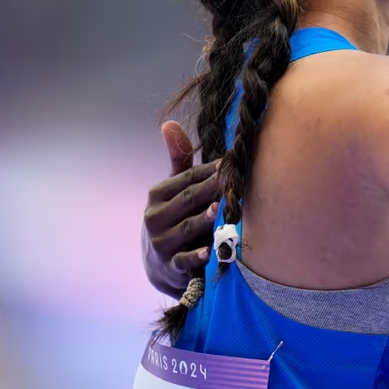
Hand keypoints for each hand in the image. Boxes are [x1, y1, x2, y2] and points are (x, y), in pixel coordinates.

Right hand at [143, 121, 221, 290]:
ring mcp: (162, 242)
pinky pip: (185, 260)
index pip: (187, 178)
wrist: (159, 265)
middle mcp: (156, 217)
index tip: (230, 162)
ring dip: (205, 219)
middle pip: (189, 199)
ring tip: (220, 208)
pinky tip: (209, 252)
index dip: (209, 170)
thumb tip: (169, 123)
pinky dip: (196, 256)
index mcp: (157, 195)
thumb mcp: (172, 190)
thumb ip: (178, 160)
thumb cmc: (174, 218)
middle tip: (232, 178)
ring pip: (188, 227)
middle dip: (211, 188)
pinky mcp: (170, 265)